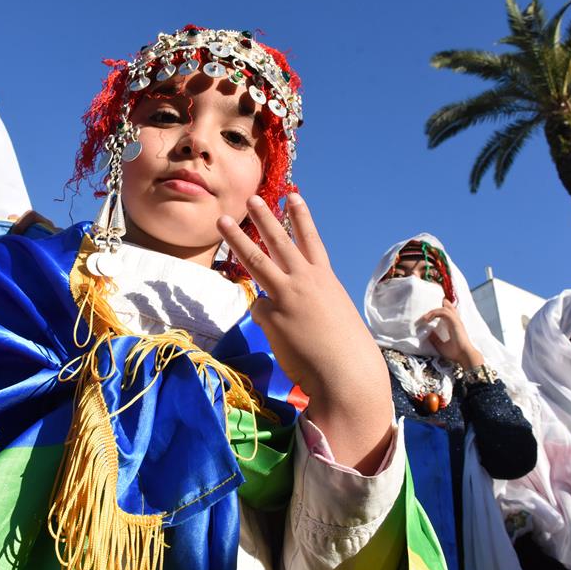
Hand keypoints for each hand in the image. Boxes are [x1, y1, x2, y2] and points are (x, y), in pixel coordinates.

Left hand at [217, 194, 391, 470]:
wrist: (347, 373)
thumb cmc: (346, 350)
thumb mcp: (333, 315)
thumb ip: (308, 302)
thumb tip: (276, 303)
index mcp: (325, 278)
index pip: (310, 240)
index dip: (301, 217)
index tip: (293, 196)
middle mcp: (305, 280)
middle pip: (278, 242)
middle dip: (263, 218)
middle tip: (251, 198)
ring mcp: (286, 296)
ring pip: (256, 260)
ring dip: (237, 238)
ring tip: (223, 221)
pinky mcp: (272, 317)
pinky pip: (261, 312)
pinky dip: (268, 321)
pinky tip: (284, 336)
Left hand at [420, 299, 484, 369]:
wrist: (464, 357)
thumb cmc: (455, 353)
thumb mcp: (441, 345)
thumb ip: (435, 339)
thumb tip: (428, 333)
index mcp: (454, 326)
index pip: (449, 312)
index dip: (441, 309)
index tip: (429, 314)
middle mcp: (456, 322)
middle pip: (449, 307)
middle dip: (440, 304)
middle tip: (429, 311)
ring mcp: (456, 321)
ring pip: (444, 308)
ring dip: (433, 311)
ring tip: (425, 318)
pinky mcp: (455, 322)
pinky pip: (444, 312)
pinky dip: (434, 313)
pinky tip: (427, 319)